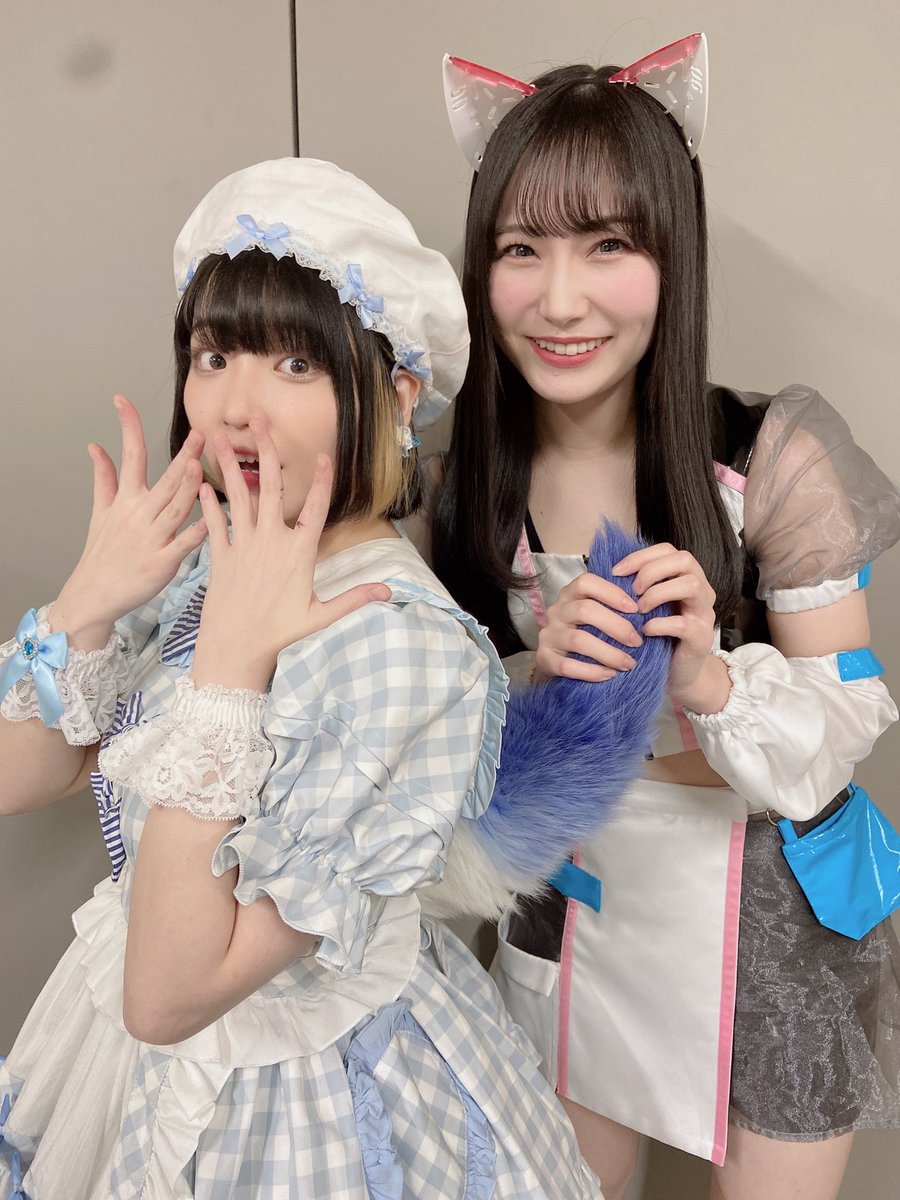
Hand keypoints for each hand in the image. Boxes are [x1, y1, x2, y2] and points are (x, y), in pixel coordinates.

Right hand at [52, 396, 206, 646]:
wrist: (95, 593)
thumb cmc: (103, 551)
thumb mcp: (101, 512)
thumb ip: (103, 478)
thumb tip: (95, 446)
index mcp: (125, 500)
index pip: (129, 456)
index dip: (127, 427)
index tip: (122, 399)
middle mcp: (139, 515)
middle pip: (163, 480)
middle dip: (181, 456)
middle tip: (200, 433)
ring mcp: (151, 538)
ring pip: (175, 508)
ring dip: (187, 487)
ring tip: (200, 466)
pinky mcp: (162, 562)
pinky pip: (184, 544)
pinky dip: (196, 531)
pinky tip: (211, 518)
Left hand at [191, 421, 390, 690]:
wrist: (235, 648)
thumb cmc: (279, 634)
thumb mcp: (320, 615)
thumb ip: (354, 598)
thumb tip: (389, 591)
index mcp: (298, 553)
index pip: (315, 509)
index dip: (322, 481)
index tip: (325, 457)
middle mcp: (270, 542)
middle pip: (272, 490)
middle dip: (267, 454)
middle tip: (261, 425)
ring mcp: (243, 547)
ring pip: (238, 499)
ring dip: (229, 467)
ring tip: (218, 438)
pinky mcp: (220, 557)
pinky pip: (214, 523)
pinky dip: (207, 503)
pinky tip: (201, 482)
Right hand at [533, 571, 641, 683]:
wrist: (557, 663)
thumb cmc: (587, 634)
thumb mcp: (596, 615)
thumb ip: (614, 607)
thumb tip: (648, 605)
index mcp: (570, 595)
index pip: (586, 582)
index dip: (612, 593)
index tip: (636, 608)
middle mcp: (556, 611)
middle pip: (584, 610)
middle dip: (616, 626)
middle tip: (637, 641)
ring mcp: (548, 635)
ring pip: (578, 640)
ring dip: (608, 652)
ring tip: (628, 663)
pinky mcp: (544, 659)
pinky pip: (567, 665)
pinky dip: (591, 671)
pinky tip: (609, 675)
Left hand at [612, 542, 728, 712]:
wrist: (677, 674)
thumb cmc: (658, 637)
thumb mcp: (647, 607)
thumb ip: (638, 588)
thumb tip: (609, 570)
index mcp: (687, 578)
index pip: (669, 550)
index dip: (641, 556)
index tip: (616, 572)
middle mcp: (701, 591)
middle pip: (684, 560)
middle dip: (651, 571)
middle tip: (632, 591)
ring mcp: (704, 614)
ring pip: (690, 585)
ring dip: (658, 594)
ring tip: (639, 610)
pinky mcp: (701, 638)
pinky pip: (682, 623)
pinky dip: (659, 625)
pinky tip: (645, 632)